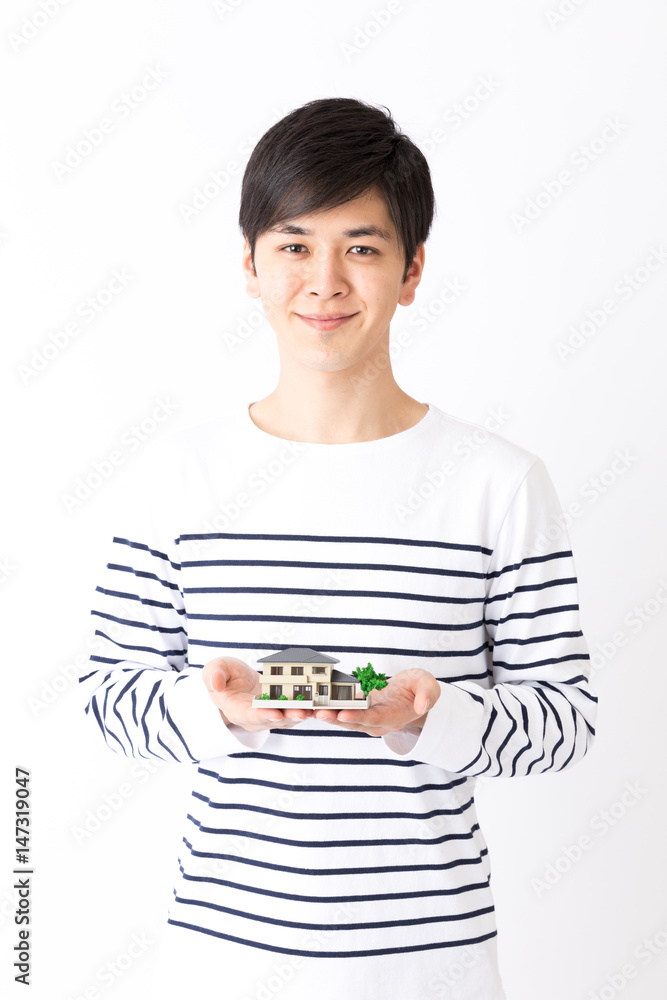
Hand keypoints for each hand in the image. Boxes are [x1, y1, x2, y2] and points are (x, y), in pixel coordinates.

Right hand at [201, 656, 312, 731]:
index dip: (262, 715)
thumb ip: (213, 675)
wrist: (235, 682)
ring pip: (290, 716)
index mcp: (237, 710)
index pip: (250, 715)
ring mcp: (271, 714)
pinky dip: (309, 706)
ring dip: (304, 713)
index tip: (274, 713)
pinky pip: (297, 708)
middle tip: (303, 712)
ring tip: (317, 708)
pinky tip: (323, 700)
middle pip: (275, 719)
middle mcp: (256, 717)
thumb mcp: (215, 669)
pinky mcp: (284, 708)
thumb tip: (214, 684)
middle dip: (289, 716)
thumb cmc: (224, 676)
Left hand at [312, 668, 439, 736]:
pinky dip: (325, 707)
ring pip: (342, 718)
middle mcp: (377, 722)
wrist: (411, 695)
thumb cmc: (419, 689)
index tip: (344, 714)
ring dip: (326, 714)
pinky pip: (339, 710)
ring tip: (308, 709)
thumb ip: (427, 694)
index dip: (359, 717)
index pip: (374, 718)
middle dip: (335, 717)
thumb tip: (423, 705)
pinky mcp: (357, 711)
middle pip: (353, 722)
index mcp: (394, 716)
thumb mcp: (428, 686)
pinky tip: (309, 702)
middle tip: (318, 712)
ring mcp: (365, 718)